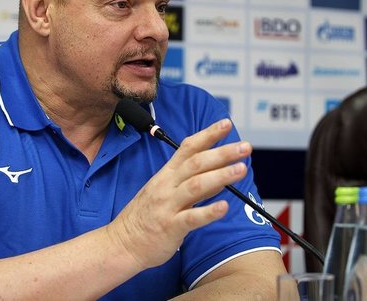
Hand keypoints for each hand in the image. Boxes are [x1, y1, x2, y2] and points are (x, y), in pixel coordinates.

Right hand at [108, 118, 250, 269]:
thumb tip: (219, 174)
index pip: (188, 148)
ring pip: (196, 186)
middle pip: (196, 163)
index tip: (225, 124)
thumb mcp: (164, 191)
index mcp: (166, 174)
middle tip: (245, 147)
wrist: (122, 242)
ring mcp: (168, 206)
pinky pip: (191, 218)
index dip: (208, 134)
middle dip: (222, 152)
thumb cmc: (146, 216)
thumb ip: (190, 182)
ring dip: (220, 176)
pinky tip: (224, 207)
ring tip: (241, 169)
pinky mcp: (170, 227)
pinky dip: (208, 211)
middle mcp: (167, 186)